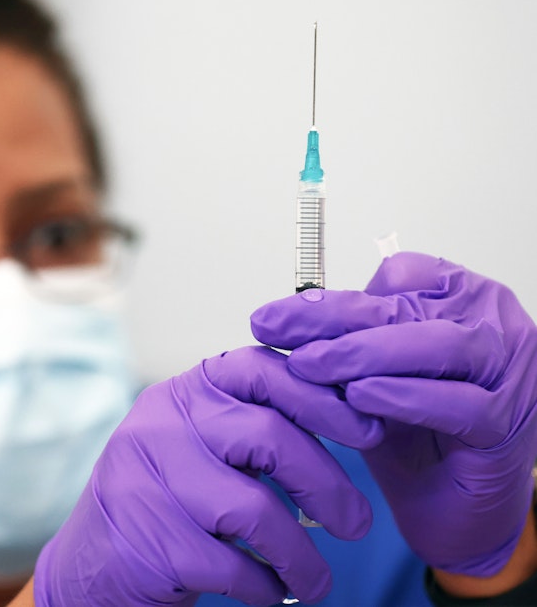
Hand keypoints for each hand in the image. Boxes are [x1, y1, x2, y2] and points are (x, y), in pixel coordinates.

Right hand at [34, 347, 381, 605]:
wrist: (95, 560)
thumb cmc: (170, 497)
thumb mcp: (202, 443)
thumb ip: (254, 424)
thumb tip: (351, 420)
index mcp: (185, 393)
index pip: (259, 370)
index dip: (321, 397)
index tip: (367, 431)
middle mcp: (162, 425)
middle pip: (268, 438)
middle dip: (327, 485)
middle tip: (357, 525)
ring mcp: (150, 481)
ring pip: (255, 509)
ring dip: (303, 555)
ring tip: (319, 581)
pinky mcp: (151, 541)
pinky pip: (233, 565)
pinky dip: (266, 585)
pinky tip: (271, 590)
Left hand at [250, 252, 536, 576]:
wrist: (447, 507)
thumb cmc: (413, 433)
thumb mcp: (371, 375)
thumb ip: (347, 340)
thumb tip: (282, 317)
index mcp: (461, 299)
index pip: (398, 277)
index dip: (334, 295)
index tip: (277, 317)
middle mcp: (492, 326)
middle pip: (407, 307)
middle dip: (331, 319)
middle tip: (275, 333)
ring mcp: (508, 372)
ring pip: (439, 345)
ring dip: (366, 353)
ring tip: (310, 366)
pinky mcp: (507, 422)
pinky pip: (458, 402)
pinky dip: (403, 397)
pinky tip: (359, 397)